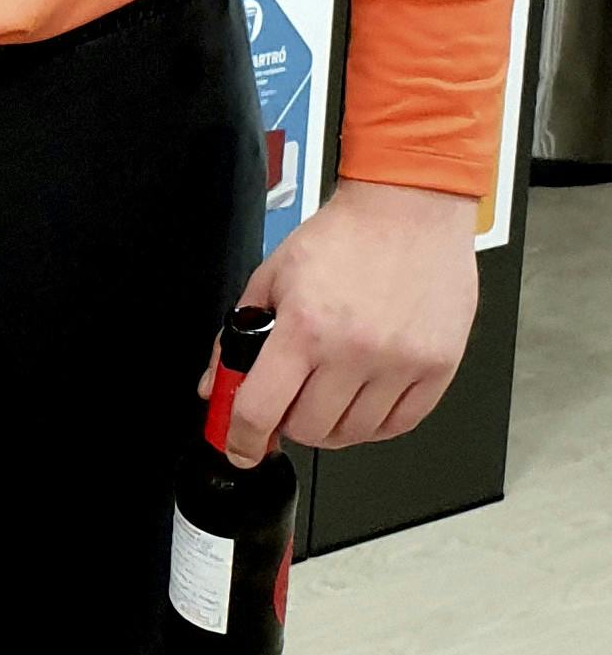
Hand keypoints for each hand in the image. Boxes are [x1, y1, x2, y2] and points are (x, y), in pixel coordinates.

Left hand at [208, 178, 479, 465]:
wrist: (410, 207)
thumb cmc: (346, 236)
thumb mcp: (273, 276)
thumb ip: (238, 335)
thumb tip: (217, 384)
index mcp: (305, 326)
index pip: (260, 410)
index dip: (241, 440)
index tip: (241, 447)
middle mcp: (353, 350)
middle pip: (308, 430)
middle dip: (290, 421)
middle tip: (292, 400)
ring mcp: (399, 362)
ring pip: (353, 434)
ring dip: (333, 424)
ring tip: (330, 391)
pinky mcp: (437, 366)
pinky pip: (400, 424)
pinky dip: (376, 422)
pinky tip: (364, 396)